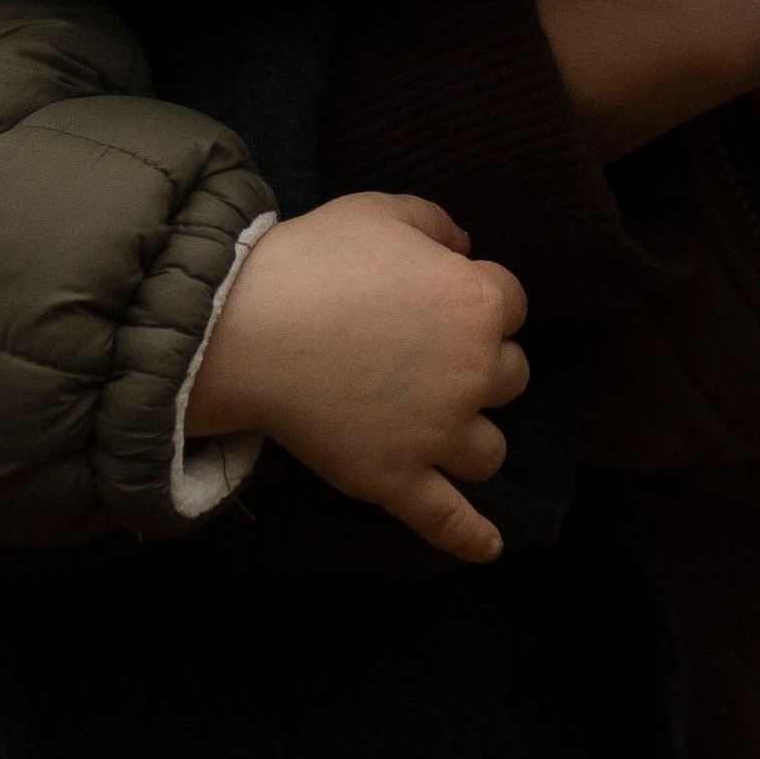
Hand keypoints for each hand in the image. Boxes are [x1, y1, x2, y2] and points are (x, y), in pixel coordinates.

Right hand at [183, 190, 530, 565]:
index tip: (439, 295)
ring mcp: (437, 434)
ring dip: (473, 436)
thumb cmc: (315, 258)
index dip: (476, 295)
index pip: (510, 302)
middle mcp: (473, 373)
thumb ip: (436, 224)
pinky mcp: (396, 479)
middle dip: (480, 363)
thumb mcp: (379, 211)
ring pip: (488, 450)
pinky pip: (445, 519)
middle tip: (429, 353)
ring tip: (442, 427)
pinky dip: (469, 536)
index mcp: (476, 304)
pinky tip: (489, 547)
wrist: (248, 324)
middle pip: (511, 375)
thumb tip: (465, 246)